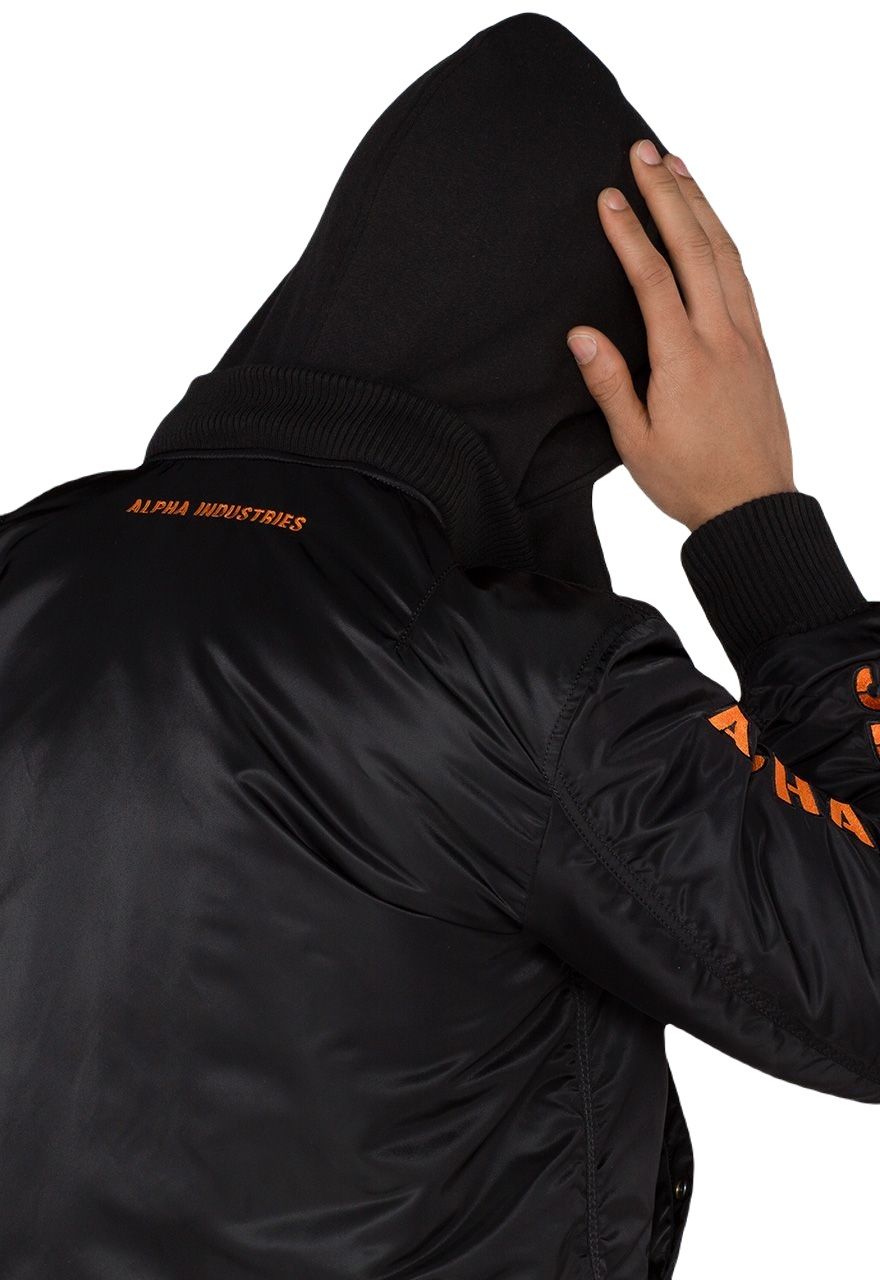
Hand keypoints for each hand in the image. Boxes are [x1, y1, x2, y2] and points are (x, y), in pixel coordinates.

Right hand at [566, 139, 795, 532]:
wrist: (754, 507)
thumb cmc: (691, 481)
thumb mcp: (636, 443)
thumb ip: (611, 384)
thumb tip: (582, 334)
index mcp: (684, 359)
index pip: (653, 278)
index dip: (629, 233)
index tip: (609, 196)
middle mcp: (721, 337)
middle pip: (696, 247)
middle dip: (669, 194)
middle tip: (644, 151)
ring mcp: (746, 338)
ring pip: (726, 255)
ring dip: (701, 207)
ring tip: (677, 169)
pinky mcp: (759, 347)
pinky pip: (743, 280)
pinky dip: (724, 242)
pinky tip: (711, 228)